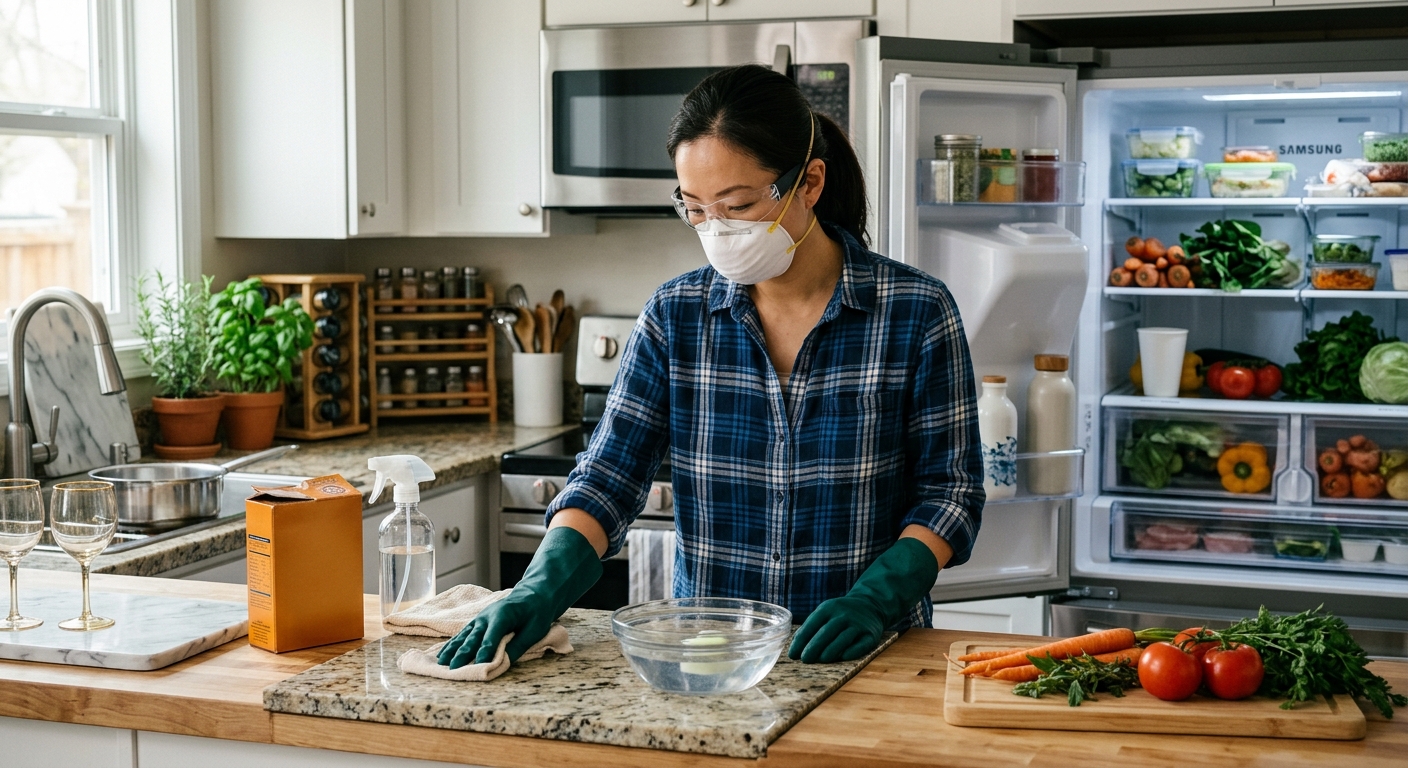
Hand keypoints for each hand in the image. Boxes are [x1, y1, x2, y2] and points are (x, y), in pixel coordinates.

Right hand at [435, 525, 603, 669]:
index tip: (477, 668)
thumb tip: (501, 663)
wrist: (534, 593)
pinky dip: (453, 644)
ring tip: (441, 663)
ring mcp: (480, 618)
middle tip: (451, 670)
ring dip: (452, 650)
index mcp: (502, 616)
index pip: (490, 639)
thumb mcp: (534, 630)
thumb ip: (517, 646)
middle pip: (472, 638)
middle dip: (461, 655)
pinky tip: (443, 653)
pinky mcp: (478, 621)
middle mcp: (487, 616)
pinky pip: (463, 633)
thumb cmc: (536, 612)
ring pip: (464, 636)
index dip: (484, 654)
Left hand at [788, 595, 884, 663]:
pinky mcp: (871, 635)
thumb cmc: (840, 614)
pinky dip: (853, 651)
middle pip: (826, 632)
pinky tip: (844, 657)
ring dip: (831, 649)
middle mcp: (843, 615)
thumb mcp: (826, 613)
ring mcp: (858, 624)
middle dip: (814, 646)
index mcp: (828, 608)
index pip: (812, 624)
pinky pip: (862, 644)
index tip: (793, 654)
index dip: (801, 640)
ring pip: (843, 638)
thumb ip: (812, 628)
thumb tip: (795, 650)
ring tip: (821, 660)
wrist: (871, 605)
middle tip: (805, 660)